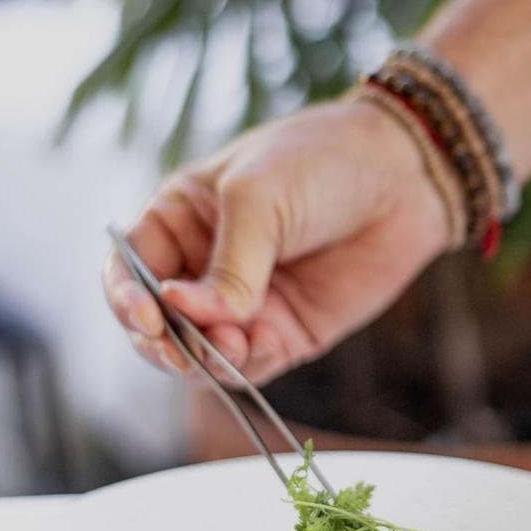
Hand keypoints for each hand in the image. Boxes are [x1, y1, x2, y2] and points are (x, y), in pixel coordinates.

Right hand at [103, 99, 450, 383]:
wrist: (404, 177)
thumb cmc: (321, 162)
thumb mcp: (259, 197)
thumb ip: (228, 265)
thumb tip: (188, 315)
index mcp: (180, 220)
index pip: (128, 270)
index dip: (126, 299)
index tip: (148, 314)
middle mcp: (205, 266)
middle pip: (157, 324)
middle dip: (161, 341)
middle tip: (179, 347)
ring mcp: (245, 304)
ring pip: (199, 353)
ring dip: (202, 358)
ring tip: (228, 342)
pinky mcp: (286, 332)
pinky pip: (248, 366)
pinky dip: (240, 368)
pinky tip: (249, 349)